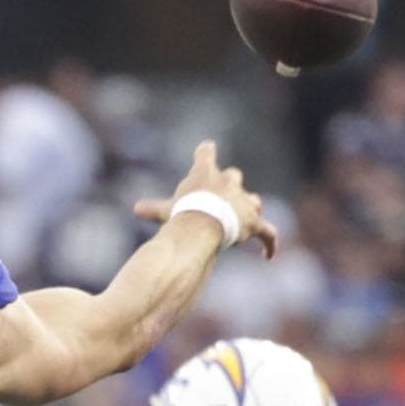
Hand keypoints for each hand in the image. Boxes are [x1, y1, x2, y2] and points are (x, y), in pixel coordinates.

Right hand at [133, 142, 275, 257]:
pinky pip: (266, 233)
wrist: (202, 225)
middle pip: (233, 176)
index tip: (207, 149)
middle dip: (230, 185)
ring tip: (244, 220)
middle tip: (223, 197)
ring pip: (252, 201)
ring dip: (249, 209)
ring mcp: (243, 201)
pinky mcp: (253, 222)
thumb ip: (154, 208)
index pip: (206, 151)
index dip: (206, 151)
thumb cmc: (182, 214)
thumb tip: (135, 209)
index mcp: (204, 173)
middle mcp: (228, 181)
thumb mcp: (167, 210)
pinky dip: (268, 244)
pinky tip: (267, 256)